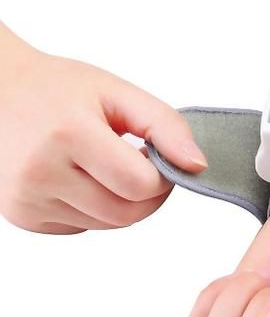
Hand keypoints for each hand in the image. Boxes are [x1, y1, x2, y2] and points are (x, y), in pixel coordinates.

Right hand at [0, 24, 206, 232]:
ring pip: (108, 224)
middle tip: (140, 163)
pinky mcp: (23, 217)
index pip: (141, 185)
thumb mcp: (118, 93)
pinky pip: (84, 227)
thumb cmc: (59, 89)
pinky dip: (96, 208)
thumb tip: (198, 166)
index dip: (163, 176)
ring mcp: (27, 201)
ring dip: (123, 201)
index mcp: (68, 135)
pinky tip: (83, 177)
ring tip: (108, 165)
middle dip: (149, 194)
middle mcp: (40, 174)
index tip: (156, 155)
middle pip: (127, 214)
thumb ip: (165, 125)